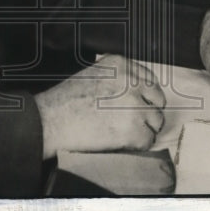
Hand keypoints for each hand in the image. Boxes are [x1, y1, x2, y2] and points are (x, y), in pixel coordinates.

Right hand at [36, 55, 165, 159]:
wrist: (51, 120)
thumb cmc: (65, 100)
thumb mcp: (94, 74)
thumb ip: (118, 78)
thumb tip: (136, 91)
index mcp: (121, 65)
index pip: (150, 80)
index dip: (146, 96)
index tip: (142, 104)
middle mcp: (131, 82)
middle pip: (158, 100)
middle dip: (149, 112)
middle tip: (134, 121)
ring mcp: (134, 106)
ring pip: (156, 121)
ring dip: (144, 129)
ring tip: (124, 132)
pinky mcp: (133, 130)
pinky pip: (148, 140)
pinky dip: (138, 145)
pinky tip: (122, 142)